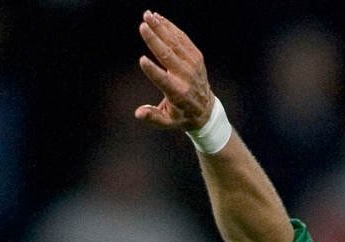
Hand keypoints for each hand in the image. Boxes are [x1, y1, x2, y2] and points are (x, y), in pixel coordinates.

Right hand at [134, 11, 214, 131]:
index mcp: (177, 93)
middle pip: (167, 55)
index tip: (142, 60)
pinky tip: (159, 18)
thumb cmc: (180, 116)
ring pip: (174, 42)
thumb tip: (138, 113)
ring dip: (160, 27)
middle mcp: (186, 76)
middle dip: (154, 39)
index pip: (163, 80)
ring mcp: (192, 64)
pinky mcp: (196, 55)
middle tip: (142, 25)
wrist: (205, 108)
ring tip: (148, 15)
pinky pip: (182, 38)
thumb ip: (153, 117)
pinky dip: (170, 27)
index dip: (152, 71)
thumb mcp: (167, 122)